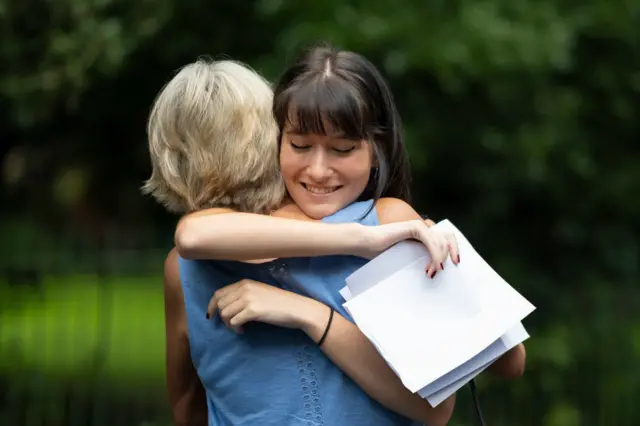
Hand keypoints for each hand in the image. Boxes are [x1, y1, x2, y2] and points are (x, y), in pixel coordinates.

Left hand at [206, 279, 323, 332]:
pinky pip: (233, 321)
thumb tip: (227, 307)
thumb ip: (244, 295)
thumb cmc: (281, 303)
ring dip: (229, 324)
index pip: (219, 293)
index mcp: (245, 282)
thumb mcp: (260, 293)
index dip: (212, 305)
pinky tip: (244, 331)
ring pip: (224, 313)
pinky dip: (236, 328)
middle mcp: (244, 288)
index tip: (211, 316)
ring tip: (240, 327)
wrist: (298, 308)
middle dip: (222, 317)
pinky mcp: (253, 310)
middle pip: (220, 304)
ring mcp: (248, 298)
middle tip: (232, 324)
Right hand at [365, 219, 459, 276]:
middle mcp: (423, 228)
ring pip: (441, 240)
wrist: (365, 243)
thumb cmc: (381, 253)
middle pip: (448, 236)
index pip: (445, 238)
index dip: (453, 250)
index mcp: (423, 235)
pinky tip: (434, 266)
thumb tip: (436, 274)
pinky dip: (435, 254)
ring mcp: (419, 226)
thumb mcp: (406, 259)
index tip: (456, 265)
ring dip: (440, 258)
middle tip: (455, 266)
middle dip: (454, 251)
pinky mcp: (413, 227)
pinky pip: (430, 240)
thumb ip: (419, 260)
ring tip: (433, 272)